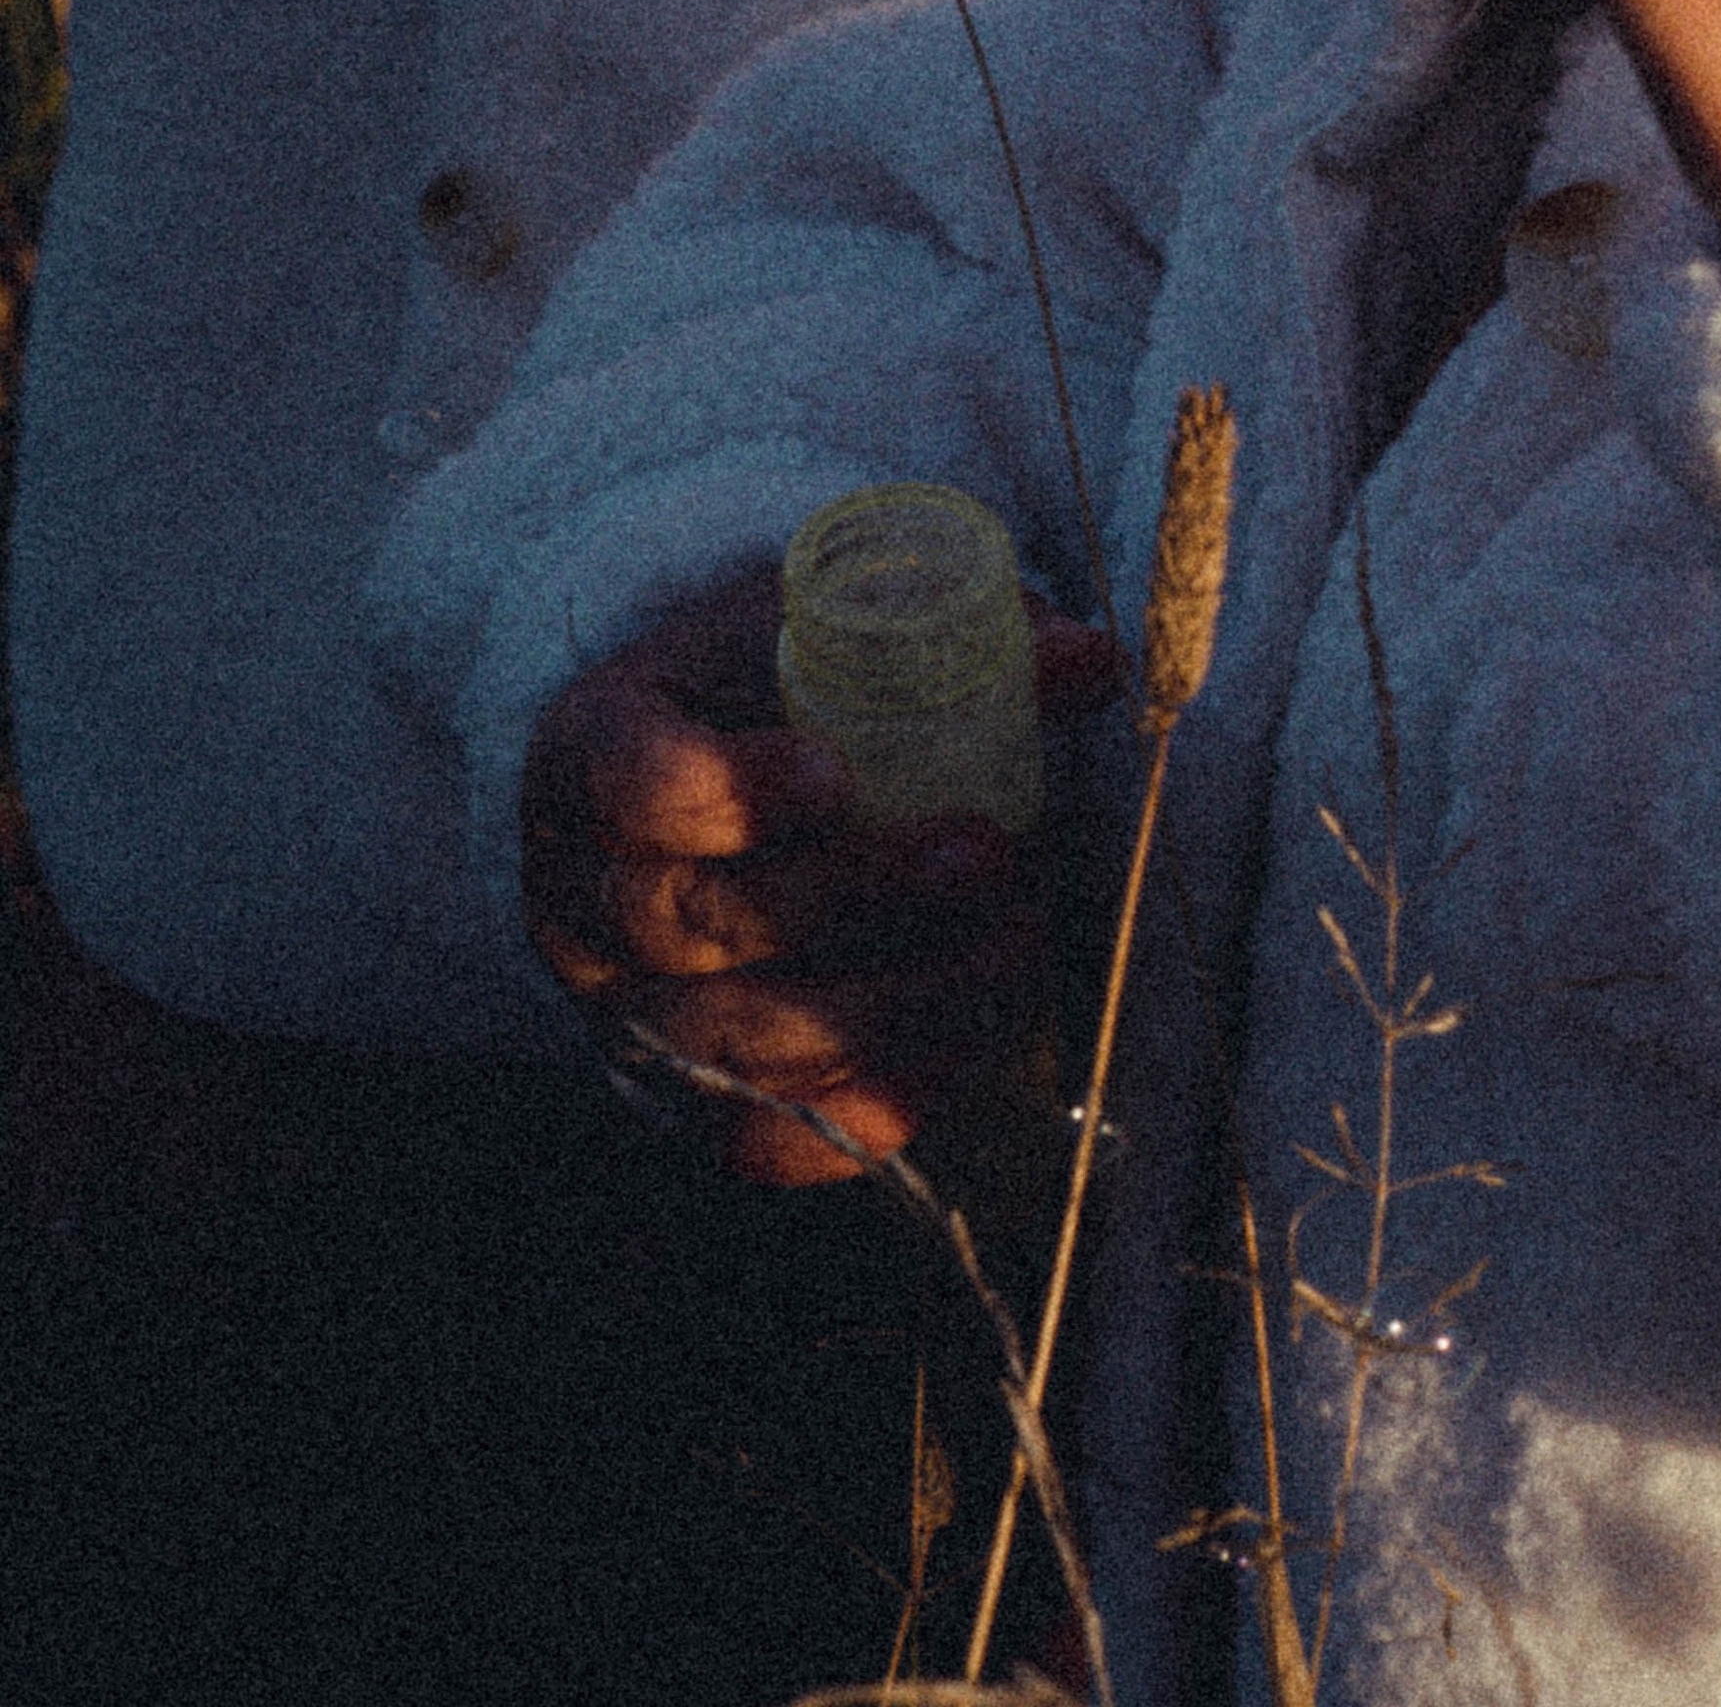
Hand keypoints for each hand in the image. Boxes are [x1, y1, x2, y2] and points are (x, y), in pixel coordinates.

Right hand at [521, 561, 1117, 1182]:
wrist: (686, 774)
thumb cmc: (759, 693)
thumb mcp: (819, 630)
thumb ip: (943, 636)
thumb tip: (1088, 663)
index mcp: (591, 752)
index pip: (629, 785)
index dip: (726, 793)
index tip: (835, 774)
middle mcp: (582, 896)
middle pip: (694, 923)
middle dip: (856, 898)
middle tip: (987, 855)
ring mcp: (623, 1009)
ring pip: (737, 1045)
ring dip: (893, 1005)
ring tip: (1009, 945)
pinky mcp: (682, 1095)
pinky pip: (766, 1140)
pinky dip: (872, 1104)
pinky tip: (965, 1037)